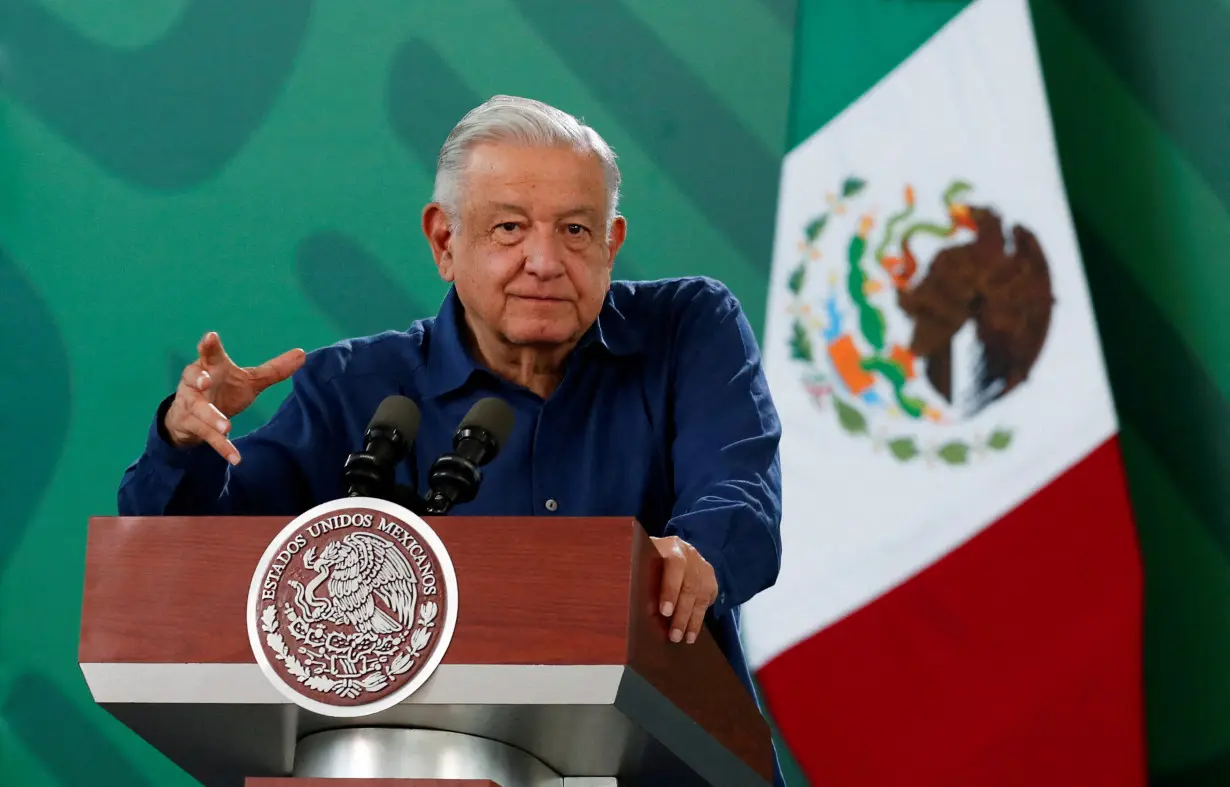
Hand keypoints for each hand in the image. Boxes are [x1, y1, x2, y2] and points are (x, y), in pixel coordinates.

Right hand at [164, 331, 304, 463]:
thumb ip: (273, 370)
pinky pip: (206, 436)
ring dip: (211, 417)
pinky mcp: (191, 425)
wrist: (193, 418)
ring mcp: (190, 404)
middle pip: (193, 377)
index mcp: (211, 366)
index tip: (210, 337)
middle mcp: (195, 382)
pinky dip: (221, 447)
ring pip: (198, 409)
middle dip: (198, 378)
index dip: (209, 345)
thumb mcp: (250, 381)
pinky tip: (236, 458)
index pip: (209, 353)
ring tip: (226, 426)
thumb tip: (303, 353)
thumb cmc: (223, 391)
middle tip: (205, 379)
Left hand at [651, 535, 717, 644]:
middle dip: (682, 614)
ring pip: (701, 594)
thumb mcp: (642, 563)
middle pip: (690, 585)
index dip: (671, 588)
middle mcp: (689, 553)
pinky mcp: (710, 575)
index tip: (664, 611)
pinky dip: (701, 615)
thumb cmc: (648, 560)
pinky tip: (694, 630)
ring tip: (686, 639)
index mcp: (669, 546)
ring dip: (693, 620)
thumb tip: (644, 609)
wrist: (668, 548)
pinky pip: (709, 597)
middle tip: (674, 635)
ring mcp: (701, 564)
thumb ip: (644, 580)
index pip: (675, 565)